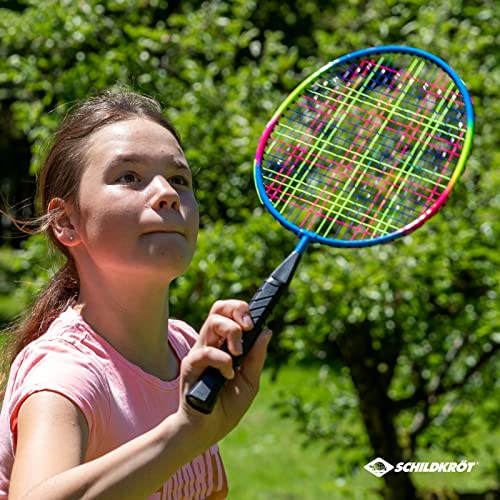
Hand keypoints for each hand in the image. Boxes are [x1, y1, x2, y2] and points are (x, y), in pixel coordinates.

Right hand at [178, 300, 270, 442]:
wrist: (206, 431)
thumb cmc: (226, 407)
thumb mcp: (249, 381)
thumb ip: (256, 357)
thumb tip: (267, 331)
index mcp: (223, 344)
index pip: (228, 313)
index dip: (241, 308)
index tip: (255, 318)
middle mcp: (210, 343)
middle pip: (219, 308)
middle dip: (237, 310)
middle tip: (248, 327)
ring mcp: (199, 353)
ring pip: (212, 322)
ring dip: (231, 332)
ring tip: (238, 354)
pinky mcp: (190, 366)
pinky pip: (206, 352)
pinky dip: (223, 361)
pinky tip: (228, 375)